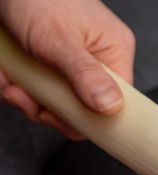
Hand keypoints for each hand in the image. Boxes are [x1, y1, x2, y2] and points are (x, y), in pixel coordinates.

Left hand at [0, 0, 135, 139]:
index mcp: (114, 52)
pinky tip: (6, 73)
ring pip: (57, 100)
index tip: (55, 118)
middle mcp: (98, 59)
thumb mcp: (59, 41)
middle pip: (83, 106)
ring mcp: (74, 62)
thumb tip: (111, 107)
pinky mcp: (52, 62)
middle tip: (22, 97)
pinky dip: (19, 85)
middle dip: (47, 108)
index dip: (87, 119)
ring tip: (8, 81)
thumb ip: (86, 75)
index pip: (115, 103)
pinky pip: (41, 87)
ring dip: (27, 97)